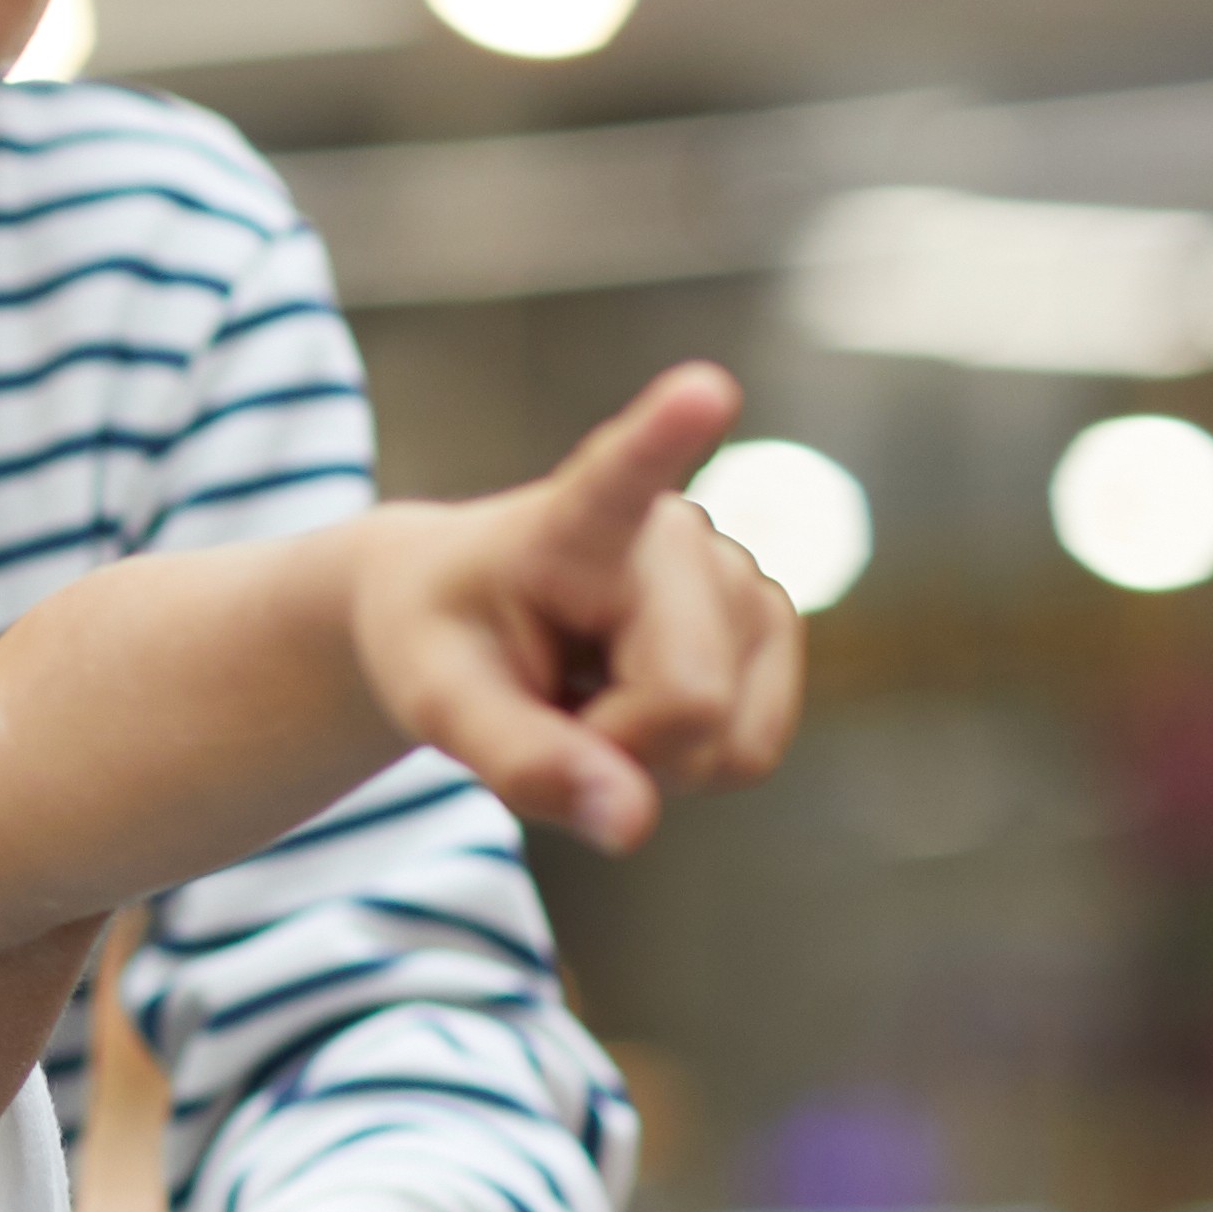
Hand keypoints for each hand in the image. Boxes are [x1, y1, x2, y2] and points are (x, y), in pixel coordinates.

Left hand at [344, 363, 794, 854]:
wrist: (469, 615)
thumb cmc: (443, 642)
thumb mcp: (437, 705)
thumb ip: (519, 760)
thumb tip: (633, 823)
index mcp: (572, 523)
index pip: (621, 478)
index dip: (665, 437)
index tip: (706, 387)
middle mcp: (680, 534)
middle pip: (686, 706)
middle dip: (616, 751)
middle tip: (549, 709)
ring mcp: (746, 579)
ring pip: (730, 742)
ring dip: (650, 760)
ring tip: (590, 694)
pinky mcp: (775, 627)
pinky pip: (750, 752)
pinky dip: (686, 761)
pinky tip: (637, 702)